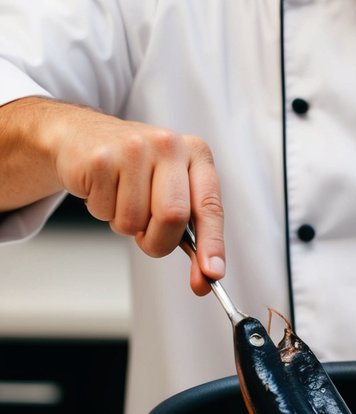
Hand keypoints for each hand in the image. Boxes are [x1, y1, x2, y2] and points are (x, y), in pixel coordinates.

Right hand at [49, 106, 224, 295]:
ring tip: (121, 198)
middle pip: (173, 216)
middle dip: (158, 240)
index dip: (212, 243)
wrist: (84, 137)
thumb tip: (208, 277)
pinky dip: (102, 211)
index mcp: (196, 153)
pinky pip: (105, 211)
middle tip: (145, 237)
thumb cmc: (135, 171)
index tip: (212, 273)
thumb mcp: (171, 190)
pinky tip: (103, 187)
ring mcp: (134, 148)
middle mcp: (169, 145)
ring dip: (125, 224)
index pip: (209, 205)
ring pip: (134, 219)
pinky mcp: (101, 158)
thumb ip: (192, 231)